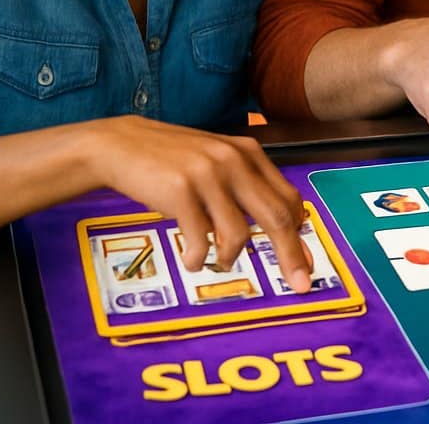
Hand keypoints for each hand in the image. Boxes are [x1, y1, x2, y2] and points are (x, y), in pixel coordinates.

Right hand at [82, 117, 314, 292]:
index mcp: (249, 153)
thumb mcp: (218, 161)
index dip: (301, 235)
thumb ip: (248, 187)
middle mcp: (234, 161)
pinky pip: (200, 239)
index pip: (289, 199)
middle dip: (291, 256)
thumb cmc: (174, 161)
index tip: (307, 262)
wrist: (122, 145)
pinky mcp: (180, 191)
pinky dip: (198, 257)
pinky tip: (192, 259)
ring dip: (230, 258)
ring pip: (239, 234)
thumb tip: (281, 228)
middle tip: (299, 284)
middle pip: (277, 217)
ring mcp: (207, 175)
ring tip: (219, 261)